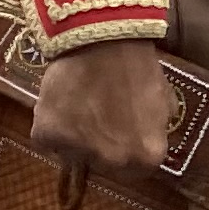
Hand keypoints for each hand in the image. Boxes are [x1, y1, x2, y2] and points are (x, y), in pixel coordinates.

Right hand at [28, 38, 171, 183]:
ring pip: (70, 154)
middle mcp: (113, 161)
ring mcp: (79, 151)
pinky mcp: (47, 136)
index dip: (123, 150)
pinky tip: (58, 103)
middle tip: (94, 118)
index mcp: (146, 157)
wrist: (101, 38)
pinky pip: (45, 141)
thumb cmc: (137, 66)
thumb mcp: (163, 103)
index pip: (132, 171)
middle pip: (101, 165)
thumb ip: (154, 131)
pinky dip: (48, 126)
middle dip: (97, 147)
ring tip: (75, 106)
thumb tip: (145, 139)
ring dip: (71, 137)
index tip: (116, 133)